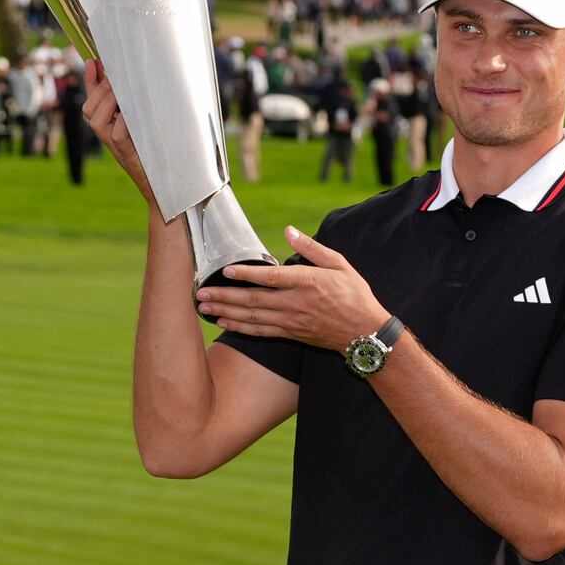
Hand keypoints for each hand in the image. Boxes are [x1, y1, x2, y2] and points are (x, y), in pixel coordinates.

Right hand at [82, 59, 154, 205]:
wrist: (161, 181)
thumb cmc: (155, 149)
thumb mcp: (144, 121)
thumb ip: (136, 104)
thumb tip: (135, 81)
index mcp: (108, 123)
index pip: (92, 98)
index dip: (91, 79)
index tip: (94, 61)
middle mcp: (104, 133)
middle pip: (89, 107)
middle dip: (101, 89)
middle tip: (115, 78)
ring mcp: (111, 144)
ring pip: (96, 118)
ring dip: (108, 102)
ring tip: (123, 93)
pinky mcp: (122, 152)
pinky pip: (117, 133)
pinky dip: (123, 121)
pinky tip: (132, 114)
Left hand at [195, 227, 389, 351]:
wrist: (365, 332)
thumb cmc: (355, 295)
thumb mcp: (339, 265)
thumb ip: (312, 248)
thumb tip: (289, 230)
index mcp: (307, 282)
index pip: (270, 277)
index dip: (246, 274)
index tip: (225, 271)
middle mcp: (296, 303)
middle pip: (253, 300)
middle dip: (224, 296)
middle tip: (200, 293)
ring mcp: (292, 321)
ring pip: (253, 317)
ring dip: (226, 311)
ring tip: (204, 307)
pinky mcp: (292, 333)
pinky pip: (261, 331)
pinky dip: (241, 328)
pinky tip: (224, 322)